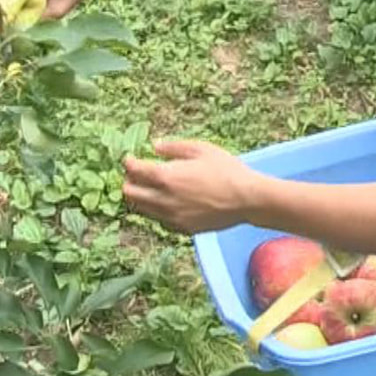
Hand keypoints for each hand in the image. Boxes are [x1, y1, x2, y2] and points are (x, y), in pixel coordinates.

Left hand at [122, 140, 259, 234]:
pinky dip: (156, 209)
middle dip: (129, 181)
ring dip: (140, 196)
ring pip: (141, 209)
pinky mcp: (181, 228)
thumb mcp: (201, 149)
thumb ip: (174, 147)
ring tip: (151, 187)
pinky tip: (168, 201)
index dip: (128, 162)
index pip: (134, 170)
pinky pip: (159, 219)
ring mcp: (171, 217)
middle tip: (138, 174)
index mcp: (166, 176)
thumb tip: (154, 147)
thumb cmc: (226, 170)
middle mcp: (163, 199)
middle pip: (130, 193)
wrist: (246, 200)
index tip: (130, 158)